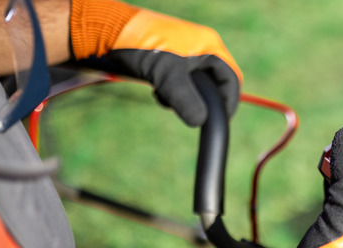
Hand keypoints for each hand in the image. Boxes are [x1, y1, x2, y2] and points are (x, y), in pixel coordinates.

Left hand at [70, 0, 241, 125]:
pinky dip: (173, 90)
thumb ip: (186, 101)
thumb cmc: (142, 47)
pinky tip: (158, 92)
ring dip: (185, 97)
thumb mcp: (167, 77)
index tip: (220, 121)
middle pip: (214, 83)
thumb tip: (200, 122)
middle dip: (202, 101)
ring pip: (196, 84)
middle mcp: (201, 47)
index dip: (229, 102)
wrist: (110, 30)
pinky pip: (181, 80)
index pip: (232, 79)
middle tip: (190, 113)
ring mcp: (186, 51)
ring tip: (165, 98)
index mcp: (210, 46)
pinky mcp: (170, 57)